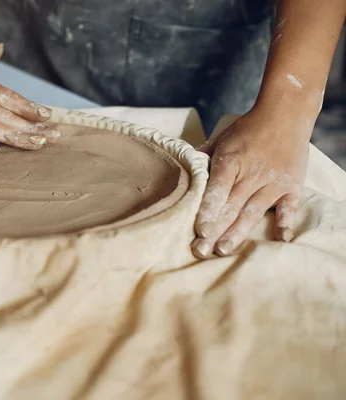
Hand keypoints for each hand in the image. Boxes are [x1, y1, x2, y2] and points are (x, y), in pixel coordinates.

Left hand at [191, 105, 311, 257]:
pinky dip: (285, 221)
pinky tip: (279, 239)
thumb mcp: (221, 139)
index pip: (217, 188)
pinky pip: (288, 207)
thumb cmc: (247, 129)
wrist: (286, 114)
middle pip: (231, 206)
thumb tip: (182, 169)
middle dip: (215, 230)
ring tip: (223, 250)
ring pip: (253, 211)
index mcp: (232, 160)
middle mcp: (252, 173)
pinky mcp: (292, 186)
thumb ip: (203, 158)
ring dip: (238, 233)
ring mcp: (274, 181)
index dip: (208, 209)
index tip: (199, 229)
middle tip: (201, 251)